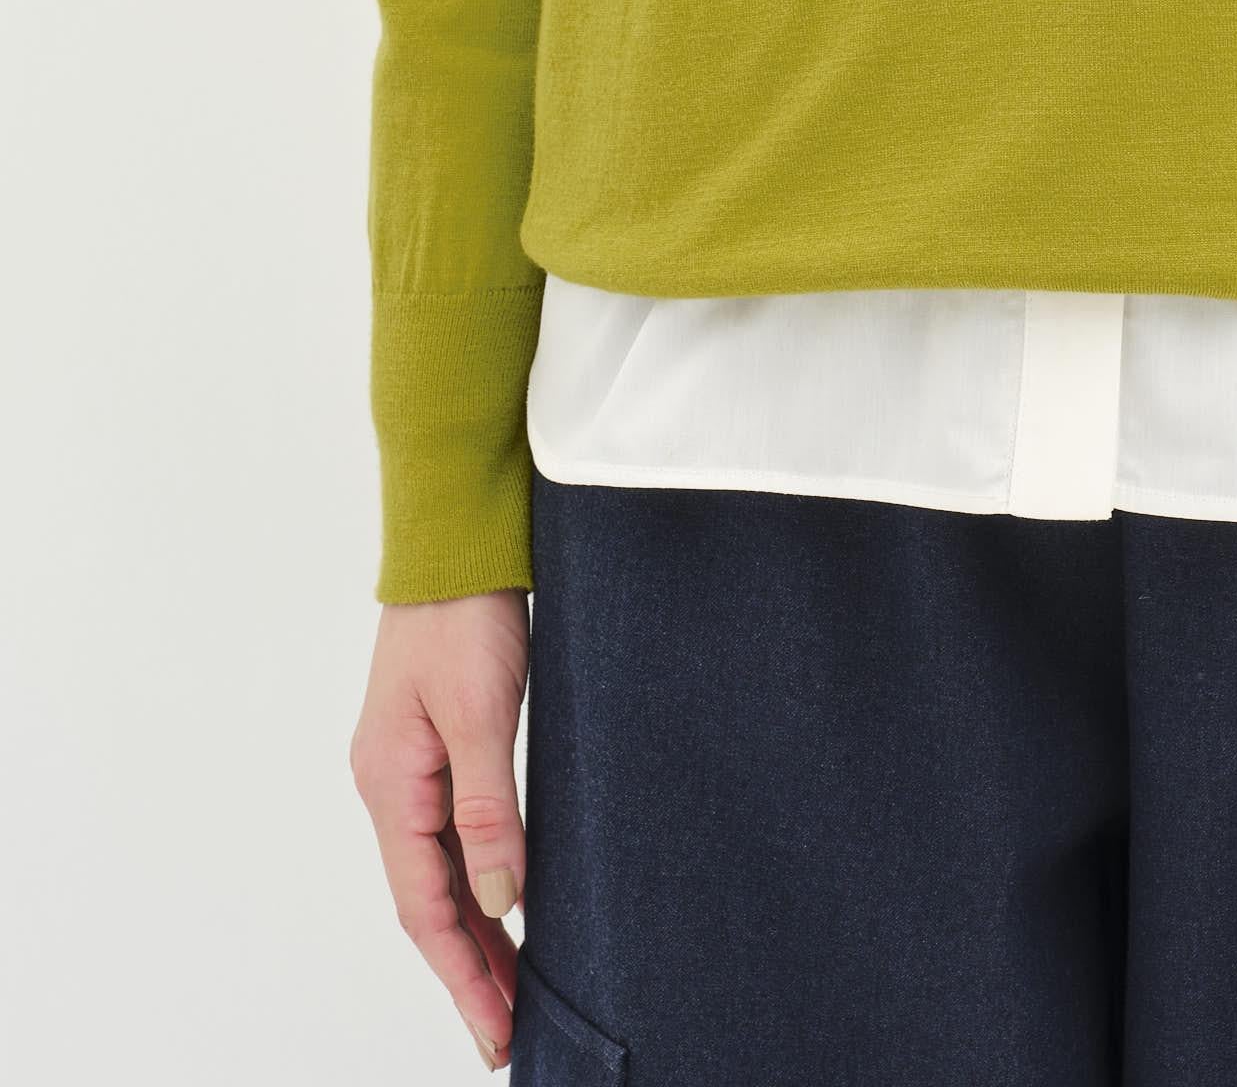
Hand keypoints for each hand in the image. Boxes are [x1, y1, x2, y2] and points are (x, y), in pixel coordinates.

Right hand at [350, 589, 530, 1069]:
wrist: (456, 538)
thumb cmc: (464, 613)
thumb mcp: (482, 711)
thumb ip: (489, 808)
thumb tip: (499, 900)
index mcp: (390, 785)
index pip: (424, 907)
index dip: (462, 974)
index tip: (497, 1030)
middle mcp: (391, 785)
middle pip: (428, 901)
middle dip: (467, 970)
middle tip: (508, 1031)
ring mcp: (410, 765)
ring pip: (440, 871)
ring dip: (473, 931)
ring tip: (513, 989)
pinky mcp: (436, 743)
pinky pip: (451, 833)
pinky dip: (475, 879)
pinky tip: (503, 902)